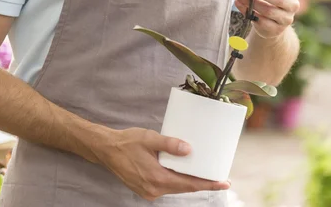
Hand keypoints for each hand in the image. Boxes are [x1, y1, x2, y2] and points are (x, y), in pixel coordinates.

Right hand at [96, 127, 229, 200]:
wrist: (106, 150)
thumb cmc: (127, 142)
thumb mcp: (150, 139)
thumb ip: (170, 144)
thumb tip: (189, 149)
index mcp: (157, 178)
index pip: (188, 185)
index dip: (208, 184)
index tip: (223, 182)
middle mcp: (154, 189)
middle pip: (183, 188)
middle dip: (200, 182)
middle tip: (216, 176)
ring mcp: (149, 191)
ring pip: (175, 187)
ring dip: (187, 180)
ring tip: (201, 172)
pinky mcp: (145, 188)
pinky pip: (166, 185)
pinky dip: (175, 179)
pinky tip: (180, 170)